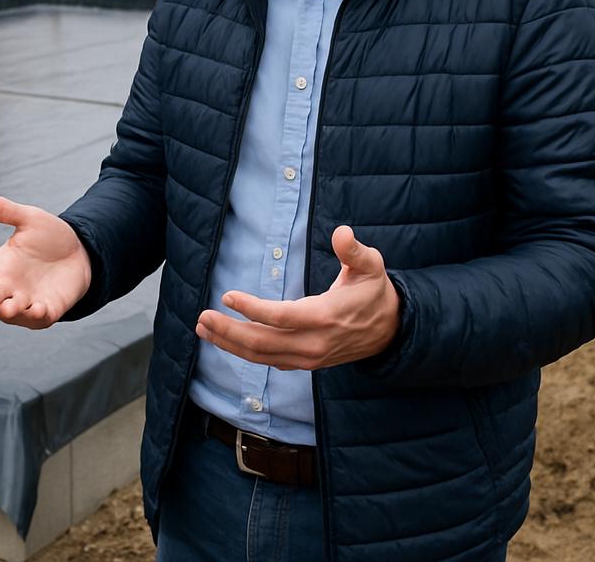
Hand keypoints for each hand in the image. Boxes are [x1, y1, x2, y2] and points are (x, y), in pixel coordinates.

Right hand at [0, 193, 91, 328]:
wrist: (80, 252)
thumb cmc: (48, 236)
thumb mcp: (28, 219)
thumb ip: (2, 210)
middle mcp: (8, 286)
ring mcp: (26, 301)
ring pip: (11, 312)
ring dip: (8, 311)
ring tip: (8, 307)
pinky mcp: (47, 310)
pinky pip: (39, 318)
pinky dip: (37, 315)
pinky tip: (39, 308)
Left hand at [195, 225, 399, 369]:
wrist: (391, 330)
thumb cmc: (375, 292)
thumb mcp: (372, 266)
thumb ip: (354, 251)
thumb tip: (342, 232)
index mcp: (327, 317)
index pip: (283, 318)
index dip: (253, 309)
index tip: (228, 296)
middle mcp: (315, 343)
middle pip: (265, 343)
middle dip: (230, 332)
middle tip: (202, 317)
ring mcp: (310, 358)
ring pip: (263, 356)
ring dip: (230, 344)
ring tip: (204, 328)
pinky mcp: (306, 362)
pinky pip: (270, 361)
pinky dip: (245, 353)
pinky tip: (225, 340)